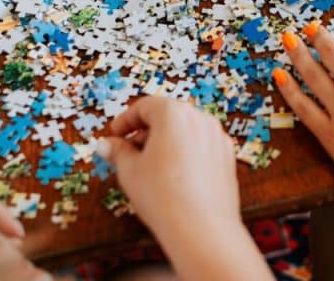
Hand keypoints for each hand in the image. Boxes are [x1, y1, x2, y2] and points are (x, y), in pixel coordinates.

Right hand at [97, 97, 239, 236]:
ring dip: (166, 142)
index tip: (115, 134)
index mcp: (174, 114)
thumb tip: (106, 145)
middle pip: (168, 116)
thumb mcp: (130, 171)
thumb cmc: (162, 196)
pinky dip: (185, 153)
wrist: (201, 227)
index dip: (125, 120)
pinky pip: (201, 146)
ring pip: (186, 131)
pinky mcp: (227, 157)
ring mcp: (217, 137)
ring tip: (149, 167)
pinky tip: (173, 176)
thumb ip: (118, 152)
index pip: (145, 106)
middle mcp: (200, 119)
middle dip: (146, 132)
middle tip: (128, 152)